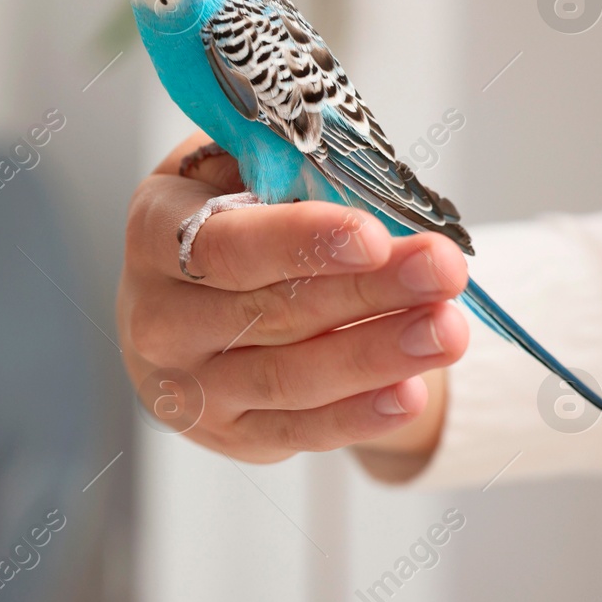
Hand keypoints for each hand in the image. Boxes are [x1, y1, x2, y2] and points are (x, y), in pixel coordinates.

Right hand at [118, 133, 464, 474]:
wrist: (191, 299)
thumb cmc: (230, 220)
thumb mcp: (238, 170)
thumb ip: (286, 171)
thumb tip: (363, 186)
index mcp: (154, 232)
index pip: (222, 244)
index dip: (298, 241)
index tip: (372, 235)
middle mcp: (157, 316)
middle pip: (267, 311)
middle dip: (365, 290)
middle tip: (442, 270)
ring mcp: (188, 384)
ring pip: (287, 377)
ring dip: (375, 355)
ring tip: (446, 331)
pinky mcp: (228, 431)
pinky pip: (298, 430)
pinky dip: (358, 415)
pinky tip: (409, 393)